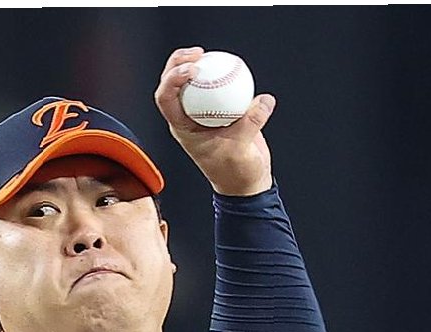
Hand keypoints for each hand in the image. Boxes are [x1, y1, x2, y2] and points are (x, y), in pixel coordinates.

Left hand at [153, 46, 275, 197]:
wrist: (247, 181)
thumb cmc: (236, 172)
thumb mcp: (240, 149)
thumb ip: (251, 123)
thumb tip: (264, 100)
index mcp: (182, 127)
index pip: (166, 99)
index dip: (172, 79)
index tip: (193, 70)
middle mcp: (188, 117)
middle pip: (174, 84)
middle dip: (178, 63)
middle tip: (197, 53)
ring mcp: (203, 111)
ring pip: (193, 82)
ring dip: (196, 63)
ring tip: (205, 52)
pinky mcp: (220, 108)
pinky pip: (217, 86)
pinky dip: (220, 74)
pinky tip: (229, 64)